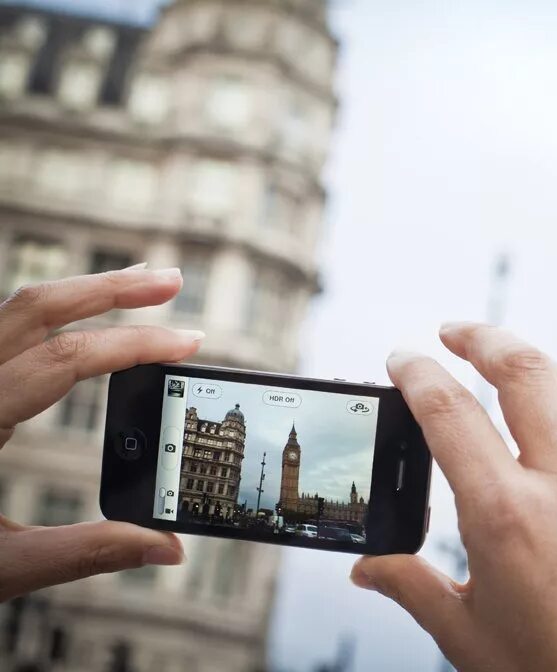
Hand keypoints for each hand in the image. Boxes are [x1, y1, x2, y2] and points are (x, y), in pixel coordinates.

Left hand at [0, 266, 204, 602]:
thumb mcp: (0, 566)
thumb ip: (86, 552)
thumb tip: (165, 548)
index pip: (63, 359)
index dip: (133, 345)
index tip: (187, 343)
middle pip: (35, 306)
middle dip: (110, 288)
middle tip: (171, 280)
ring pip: (14, 311)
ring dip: (81, 293)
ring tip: (139, 288)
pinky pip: (2, 334)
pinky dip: (52, 317)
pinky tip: (82, 324)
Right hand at [351, 323, 556, 671]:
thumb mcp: (466, 637)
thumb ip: (413, 587)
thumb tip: (365, 567)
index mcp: (505, 517)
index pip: (449, 416)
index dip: (419, 376)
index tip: (402, 358)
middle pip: (522, 377)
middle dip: (481, 340)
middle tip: (453, 332)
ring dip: (541, 362)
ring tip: (511, 354)